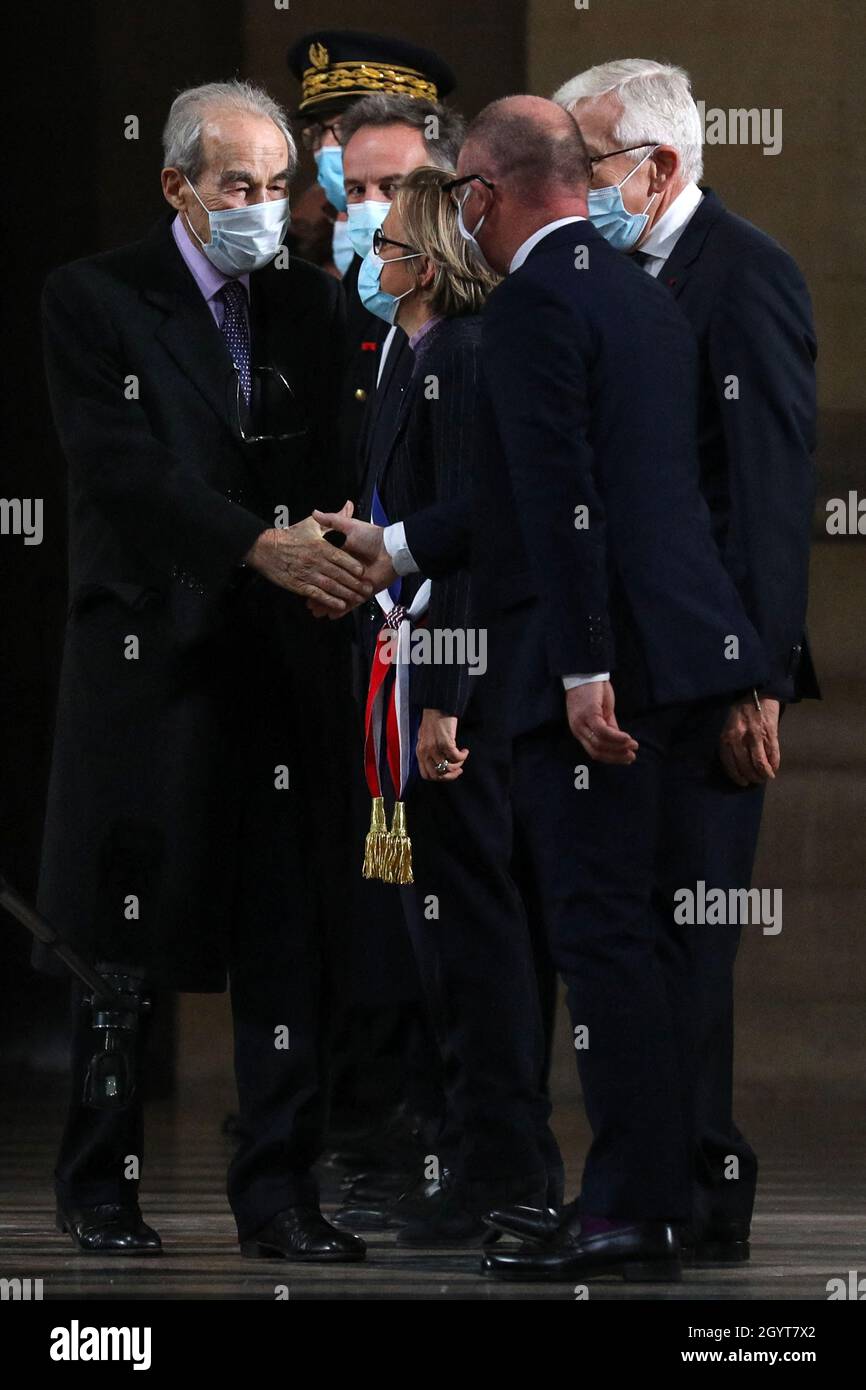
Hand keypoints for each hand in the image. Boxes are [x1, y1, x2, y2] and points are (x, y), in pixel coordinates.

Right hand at [244, 503, 371, 613]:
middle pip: (339, 574)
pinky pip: (317, 594)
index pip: (341, 558)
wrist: (264, 547)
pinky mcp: (299, 585)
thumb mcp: (311, 524)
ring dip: (345, 594)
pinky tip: (340, 606)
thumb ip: (332, 518)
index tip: (362, 571)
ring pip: (331, 586)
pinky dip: (329, 601)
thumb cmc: (289, 535)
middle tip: (366, 589)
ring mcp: (308, 574)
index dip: (352, 565)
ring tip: (357, 598)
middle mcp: (316, 561)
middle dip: (354, 583)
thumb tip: (349, 506)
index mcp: (320, 546)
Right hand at [310, 507, 396, 615]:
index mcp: (341, 557)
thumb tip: (315, 512)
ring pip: (337, 596)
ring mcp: (355, 584)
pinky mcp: (364, 593)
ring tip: (314, 612)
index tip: (301, 580)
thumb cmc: (372, 537)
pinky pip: (350, 604)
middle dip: (318, 596)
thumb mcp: (349, 526)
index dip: (313, 575)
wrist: (393, 550)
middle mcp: (347, 572)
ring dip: (326, 605)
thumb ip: (333, 519)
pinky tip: (330, 616)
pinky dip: (341, 610)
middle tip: (306, 605)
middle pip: (329, 585)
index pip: (324, 569)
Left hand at [417, 710, 468, 781]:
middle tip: (459, 770)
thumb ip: (429, 752)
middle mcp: (425, 752)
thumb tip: (440, 765)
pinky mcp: (445, 742)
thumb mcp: (425, 739)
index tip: (447, 774)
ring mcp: (434, 748)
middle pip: (437, 775)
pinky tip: (465, 751)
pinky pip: (456, 757)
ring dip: (458, 765)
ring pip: (448, 767)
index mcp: (419, 753)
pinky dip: (463, 756)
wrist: (436, 707)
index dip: (438, 778)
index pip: (426, 775)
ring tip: (462, 757)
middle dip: (450, 775)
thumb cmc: (433, 722)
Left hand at [565, 681, 637, 764]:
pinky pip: (603, 732)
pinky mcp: (588, 714)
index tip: (627, 758)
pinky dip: (616, 737)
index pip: (594, 752)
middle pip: (596, 752)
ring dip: (619, 747)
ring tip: (633, 745)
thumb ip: (610, 726)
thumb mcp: (603, 712)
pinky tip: (627, 738)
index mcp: (580, 731)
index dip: (612, 757)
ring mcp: (582, 722)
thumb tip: (620, 742)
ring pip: (600, 744)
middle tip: (632, 756)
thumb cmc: (593, 690)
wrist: (586, 671)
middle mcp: (578, 729)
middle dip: (616, 756)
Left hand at [719, 695, 780, 785]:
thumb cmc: (741, 707)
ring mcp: (755, 736)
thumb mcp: (729, 724)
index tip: (742, 782)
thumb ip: (731, 740)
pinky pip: (773, 754)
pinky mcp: (770, 732)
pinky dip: (774, 764)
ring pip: (759, 763)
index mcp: (727, 736)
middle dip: (751, 777)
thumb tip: (736, 761)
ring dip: (763, 774)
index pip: (729, 763)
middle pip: (745, 766)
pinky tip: (774, 768)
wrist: (758, 689)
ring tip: (766, 777)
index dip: (736, 776)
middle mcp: (739, 738)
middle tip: (756, 781)